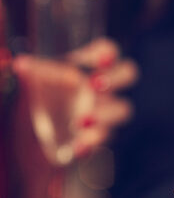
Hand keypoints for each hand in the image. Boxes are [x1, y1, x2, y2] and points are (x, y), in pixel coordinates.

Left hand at [13, 37, 135, 158]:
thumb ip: (36, 71)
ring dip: (105, 114)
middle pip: (127, 73)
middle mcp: (103, 85)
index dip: (108, 53)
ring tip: (81, 121)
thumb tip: (21, 65)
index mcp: (90, 65)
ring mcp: (106, 109)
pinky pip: (104, 139)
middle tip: (93, 85)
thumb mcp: (38, 79)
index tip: (101, 59)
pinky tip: (78, 147)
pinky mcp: (100, 134)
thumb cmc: (46, 94)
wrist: (42, 129)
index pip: (108, 50)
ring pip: (122, 109)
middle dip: (115, 78)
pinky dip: (91, 143)